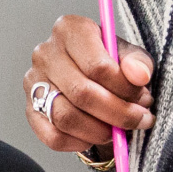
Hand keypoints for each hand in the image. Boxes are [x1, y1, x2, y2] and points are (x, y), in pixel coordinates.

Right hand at [24, 14, 152, 156]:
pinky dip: (78, 142)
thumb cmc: (109, 63)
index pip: (98, 66)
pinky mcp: (30, 109)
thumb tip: (139, 75)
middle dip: (117, 114)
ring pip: (66, 117)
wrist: (89, 77)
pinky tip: (95, 136)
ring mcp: (33, 82)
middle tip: (138, 120)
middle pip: (82, 93)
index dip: (125, 89)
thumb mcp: (130, 56)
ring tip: (118, 130)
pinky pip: (52, 136)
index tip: (143, 99)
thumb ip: (139, 63)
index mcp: (70, 29)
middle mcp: (45, 52)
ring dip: (99, 131)